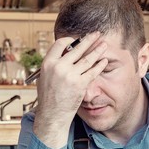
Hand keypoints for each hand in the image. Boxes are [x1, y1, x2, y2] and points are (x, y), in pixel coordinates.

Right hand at [33, 33, 108, 148]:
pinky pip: (93, 71)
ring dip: (98, 50)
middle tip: (96, 34)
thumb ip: (53, 64)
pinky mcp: (80, 84)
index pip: (60, 43)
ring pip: (87, 58)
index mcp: (48, 63)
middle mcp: (59, 67)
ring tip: (104, 44)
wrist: (52, 115)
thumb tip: (62, 53)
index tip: (77, 39)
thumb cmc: (48, 97)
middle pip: (77, 48)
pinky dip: (100, 65)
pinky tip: (104, 61)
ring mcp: (70, 76)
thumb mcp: (44, 77)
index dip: (70, 40)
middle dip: (89, 39)